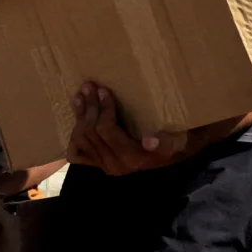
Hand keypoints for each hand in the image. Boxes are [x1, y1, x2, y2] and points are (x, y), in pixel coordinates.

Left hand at [66, 82, 190, 176]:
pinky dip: (73, 137)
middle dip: (89, 107)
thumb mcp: (178, 140)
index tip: (103, 89)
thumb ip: (167, 142)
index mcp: (132, 158)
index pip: (107, 130)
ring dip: (79, 116)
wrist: (173, 154)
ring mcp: (105, 166)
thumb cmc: (176, 141)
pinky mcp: (99, 165)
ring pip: (81, 139)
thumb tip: (149, 141)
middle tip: (88, 85)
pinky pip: (77, 154)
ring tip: (80, 95)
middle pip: (91, 133)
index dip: (103, 108)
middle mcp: (115, 165)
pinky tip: (77, 121)